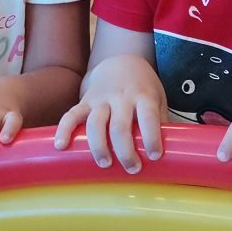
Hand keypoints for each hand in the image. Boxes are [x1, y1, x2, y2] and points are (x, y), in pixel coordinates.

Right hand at [53, 55, 165, 172]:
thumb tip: (171, 152)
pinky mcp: (85, 101)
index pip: (148, 117)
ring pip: (95, 123)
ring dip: (99, 146)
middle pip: (120, 126)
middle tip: (132, 169)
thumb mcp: (158, 98)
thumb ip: (160, 122)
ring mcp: (101, 98)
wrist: (121, 61)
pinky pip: (71, 115)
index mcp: (143, 96)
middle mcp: (121, 97)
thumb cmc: (143, 87)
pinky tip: (60, 145)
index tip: (154, 156)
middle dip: (125, 150)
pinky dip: (64, 130)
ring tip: (105, 164)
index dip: (151, 137)